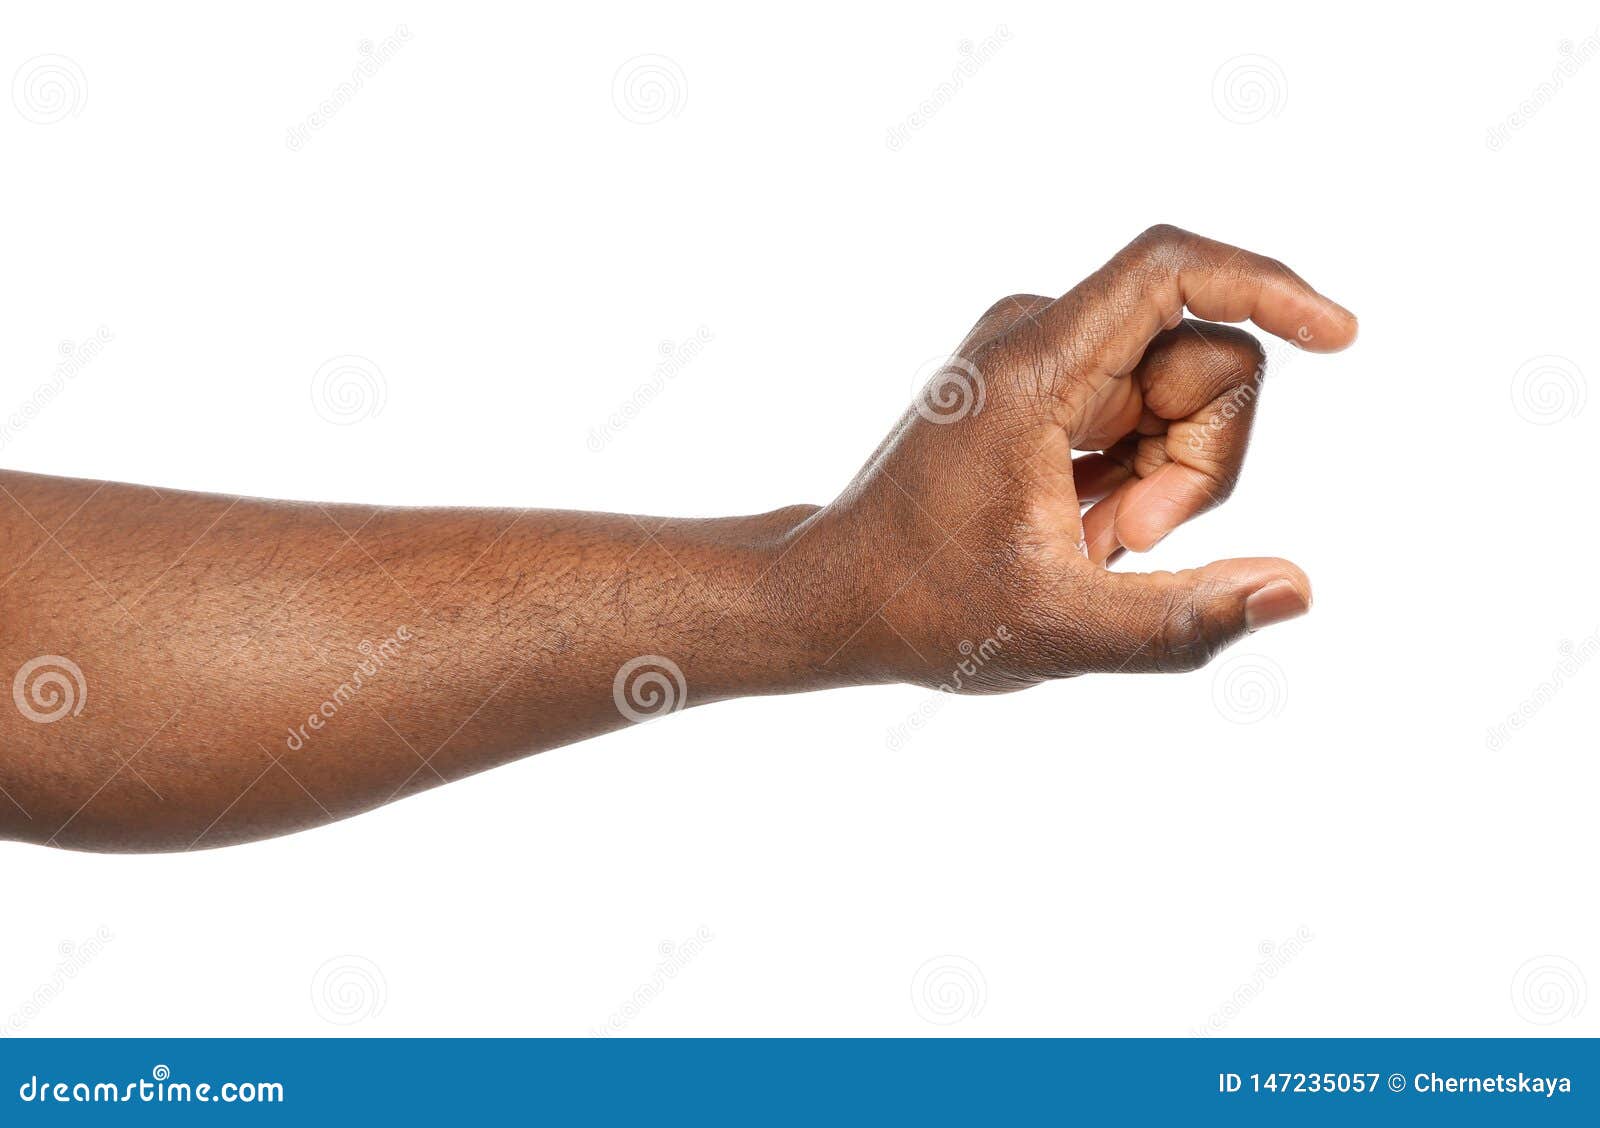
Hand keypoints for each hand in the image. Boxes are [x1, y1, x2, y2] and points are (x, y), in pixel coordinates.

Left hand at [801, 225, 1356, 689]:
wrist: (840, 594)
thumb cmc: (926, 611)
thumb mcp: (1060, 631)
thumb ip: (1184, 619)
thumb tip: (1296, 588)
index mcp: (1033, 369)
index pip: (1169, 270)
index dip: (1268, 287)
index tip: (1341, 337)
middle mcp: (1037, 335)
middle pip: (1205, 356)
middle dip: (1200, 462)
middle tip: (1125, 543)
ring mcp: (1041, 355)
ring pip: (1184, 389)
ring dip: (1168, 479)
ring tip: (1091, 542)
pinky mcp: (1048, 382)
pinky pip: (1147, 408)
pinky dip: (1141, 476)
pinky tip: (1083, 527)